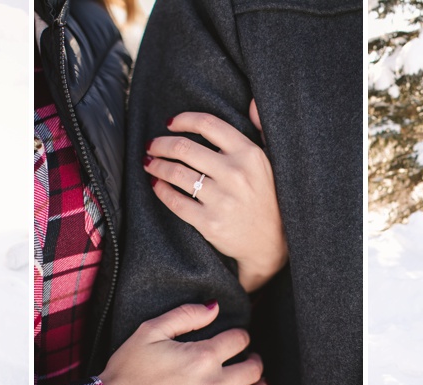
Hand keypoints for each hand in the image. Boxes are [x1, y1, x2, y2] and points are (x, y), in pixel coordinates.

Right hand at [99, 302, 269, 384]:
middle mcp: (213, 384)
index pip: (238, 340)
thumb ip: (185, 315)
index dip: (241, 335)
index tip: (237, 337)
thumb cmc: (126, 370)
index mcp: (201, 356)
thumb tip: (215, 307)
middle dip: (254, 359)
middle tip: (250, 358)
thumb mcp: (149, 331)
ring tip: (258, 382)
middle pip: (252, 369)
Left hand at [144, 100, 286, 291]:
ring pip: (176, 173)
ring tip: (149, 162)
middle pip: (184, 148)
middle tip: (151, 145)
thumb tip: (254, 103)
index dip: (183, 120)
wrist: (273, 242)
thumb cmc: (269, 197)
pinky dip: (160, 189)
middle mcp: (235, 173)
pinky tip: (156, 183)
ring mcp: (222, 199)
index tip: (169, 123)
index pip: (208, 125)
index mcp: (249, 154)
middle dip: (161, 144)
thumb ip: (262, 130)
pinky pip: (175, 201)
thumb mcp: (272, 161)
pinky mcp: (209, 222)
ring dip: (156, 164)